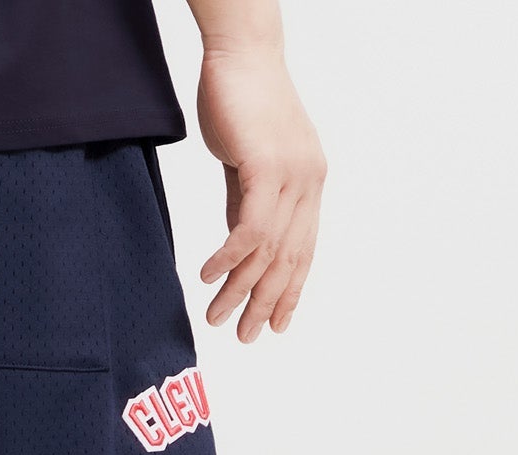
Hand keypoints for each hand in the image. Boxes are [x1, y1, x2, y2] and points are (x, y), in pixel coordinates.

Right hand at [196, 47, 326, 340]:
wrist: (241, 54)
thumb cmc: (240, 100)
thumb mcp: (246, 161)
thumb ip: (247, 203)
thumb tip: (240, 245)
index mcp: (308, 183)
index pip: (303, 250)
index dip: (290, 293)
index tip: (275, 326)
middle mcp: (308, 182)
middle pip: (288, 259)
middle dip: (265, 304)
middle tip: (243, 337)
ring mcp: (292, 175)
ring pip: (268, 251)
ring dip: (240, 291)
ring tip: (216, 318)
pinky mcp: (268, 168)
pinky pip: (249, 229)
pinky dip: (229, 258)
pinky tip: (209, 276)